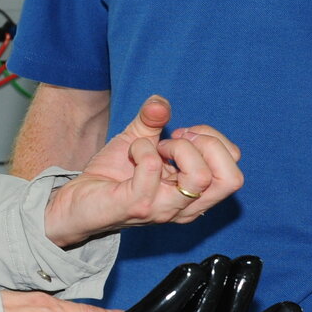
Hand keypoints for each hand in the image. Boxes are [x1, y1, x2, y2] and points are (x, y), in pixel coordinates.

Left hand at [43, 96, 242, 247]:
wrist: (77, 203)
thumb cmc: (112, 177)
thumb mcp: (137, 141)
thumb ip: (151, 120)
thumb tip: (160, 102)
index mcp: (194, 196)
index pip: (233, 170)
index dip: (214, 142)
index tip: (183, 135)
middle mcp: (186, 207)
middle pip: (232, 179)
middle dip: (207, 145)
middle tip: (176, 140)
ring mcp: (164, 209)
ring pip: (201, 177)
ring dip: (177, 149)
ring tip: (155, 148)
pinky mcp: (139, 205)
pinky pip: (153, 168)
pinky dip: (143, 149)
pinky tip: (133, 152)